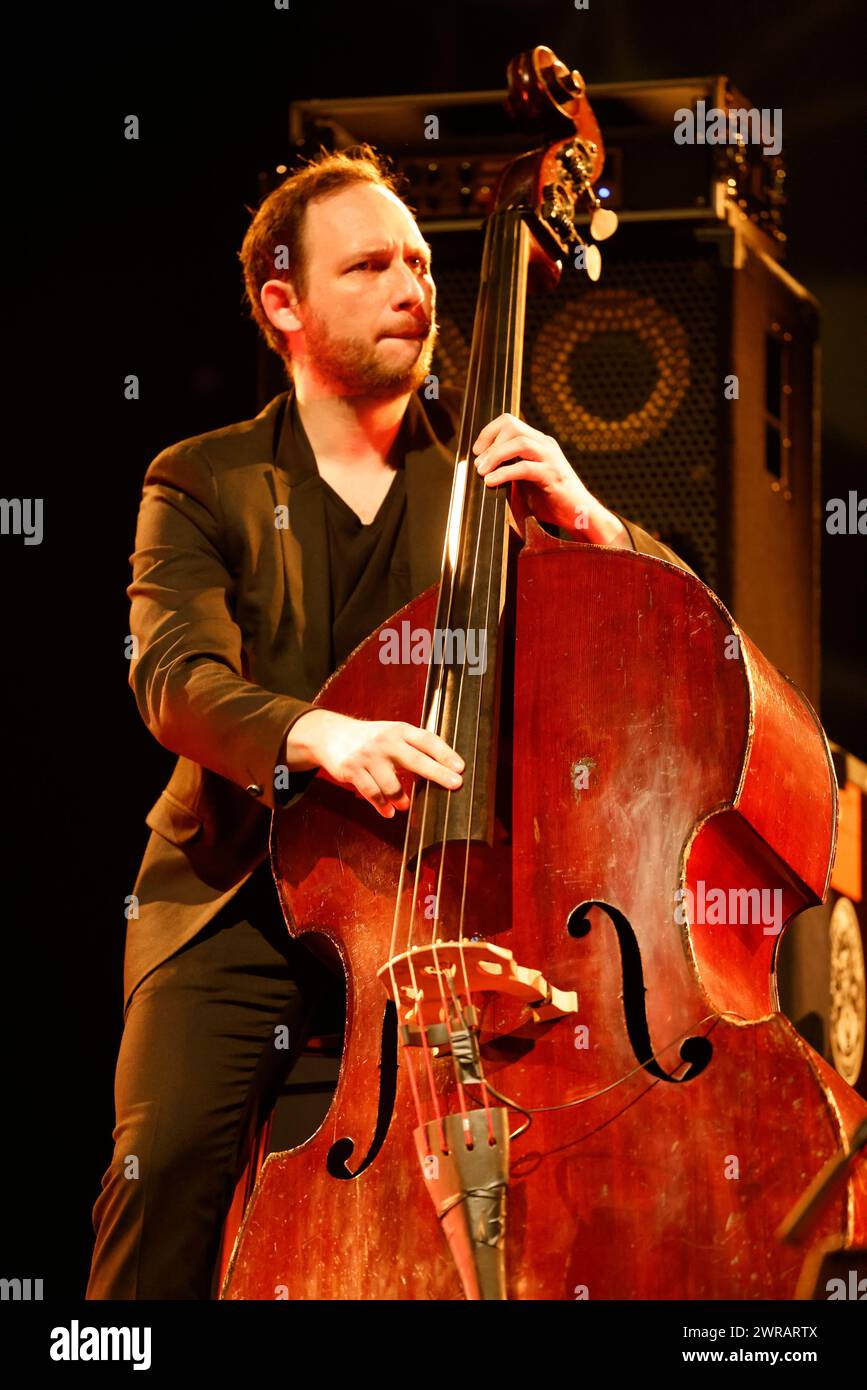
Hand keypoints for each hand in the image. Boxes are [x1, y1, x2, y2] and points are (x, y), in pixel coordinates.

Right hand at [286, 709, 463, 817]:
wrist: (331, 734)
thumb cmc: (371, 738)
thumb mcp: (392, 733)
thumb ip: (414, 746)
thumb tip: (445, 768)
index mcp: (399, 730)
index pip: (427, 740)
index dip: (445, 753)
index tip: (461, 767)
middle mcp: (385, 741)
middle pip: (415, 760)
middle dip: (437, 773)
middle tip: (455, 785)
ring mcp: (368, 756)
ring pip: (391, 784)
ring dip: (401, 798)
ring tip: (405, 805)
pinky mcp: (353, 770)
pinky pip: (372, 793)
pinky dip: (382, 805)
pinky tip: (389, 812)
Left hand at [472, 413, 627, 544]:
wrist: (579, 514)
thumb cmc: (550, 499)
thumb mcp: (525, 480)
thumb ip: (509, 469)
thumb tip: (480, 468)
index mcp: (538, 442)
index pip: (509, 421)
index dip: (488, 432)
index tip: (476, 451)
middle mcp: (545, 445)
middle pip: (512, 427)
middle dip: (490, 443)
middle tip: (478, 464)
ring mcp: (551, 458)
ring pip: (519, 443)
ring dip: (495, 456)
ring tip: (482, 472)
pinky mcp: (553, 475)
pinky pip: (524, 467)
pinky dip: (504, 473)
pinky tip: (491, 481)